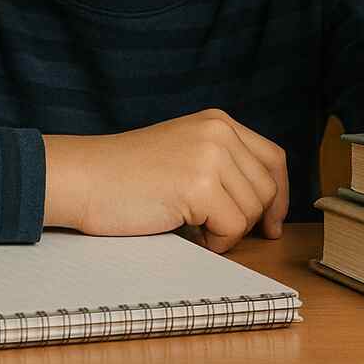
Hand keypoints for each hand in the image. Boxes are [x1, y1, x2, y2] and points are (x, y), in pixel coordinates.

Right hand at [43, 108, 289, 253]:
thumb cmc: (126, 175)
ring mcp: (210, 156)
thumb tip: (267, 205)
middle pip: (267, 188)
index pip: (273, 158)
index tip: (272, 222)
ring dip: (227, 231)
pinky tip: (189, 233)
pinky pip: (232, 228)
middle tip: (222, 233)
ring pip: (252, 211)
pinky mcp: (199, 185)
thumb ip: (222, 164)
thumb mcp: (184, 153)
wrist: (83, 178)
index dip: (279, 195)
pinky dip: (215, 242)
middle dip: (251, 220)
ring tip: (192, 226)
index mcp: (217, 121)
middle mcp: (219, 132)